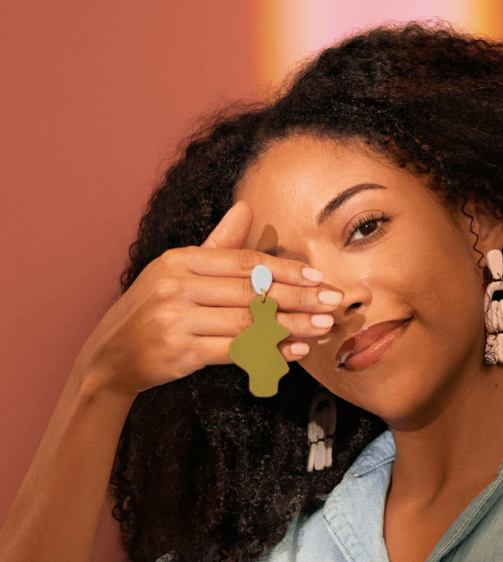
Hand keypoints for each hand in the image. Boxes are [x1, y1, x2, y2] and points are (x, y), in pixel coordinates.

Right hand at [78, 201, 336, 395]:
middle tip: (333, 302)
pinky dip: (269, 351)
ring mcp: (176, 320)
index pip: (243, 262)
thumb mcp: (178, 272)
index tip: (318, 277)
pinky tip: (295, 350)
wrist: (110, 355)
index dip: (284, 269)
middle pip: (251, 292)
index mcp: (180, 261)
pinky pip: (235, 351)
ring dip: (291, 325)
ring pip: (248, 322)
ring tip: (322, 326)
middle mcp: (176, 287)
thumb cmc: (153, 309)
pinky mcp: (179, 353)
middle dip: (298, 298)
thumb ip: (218, 244)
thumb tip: (246, 206)